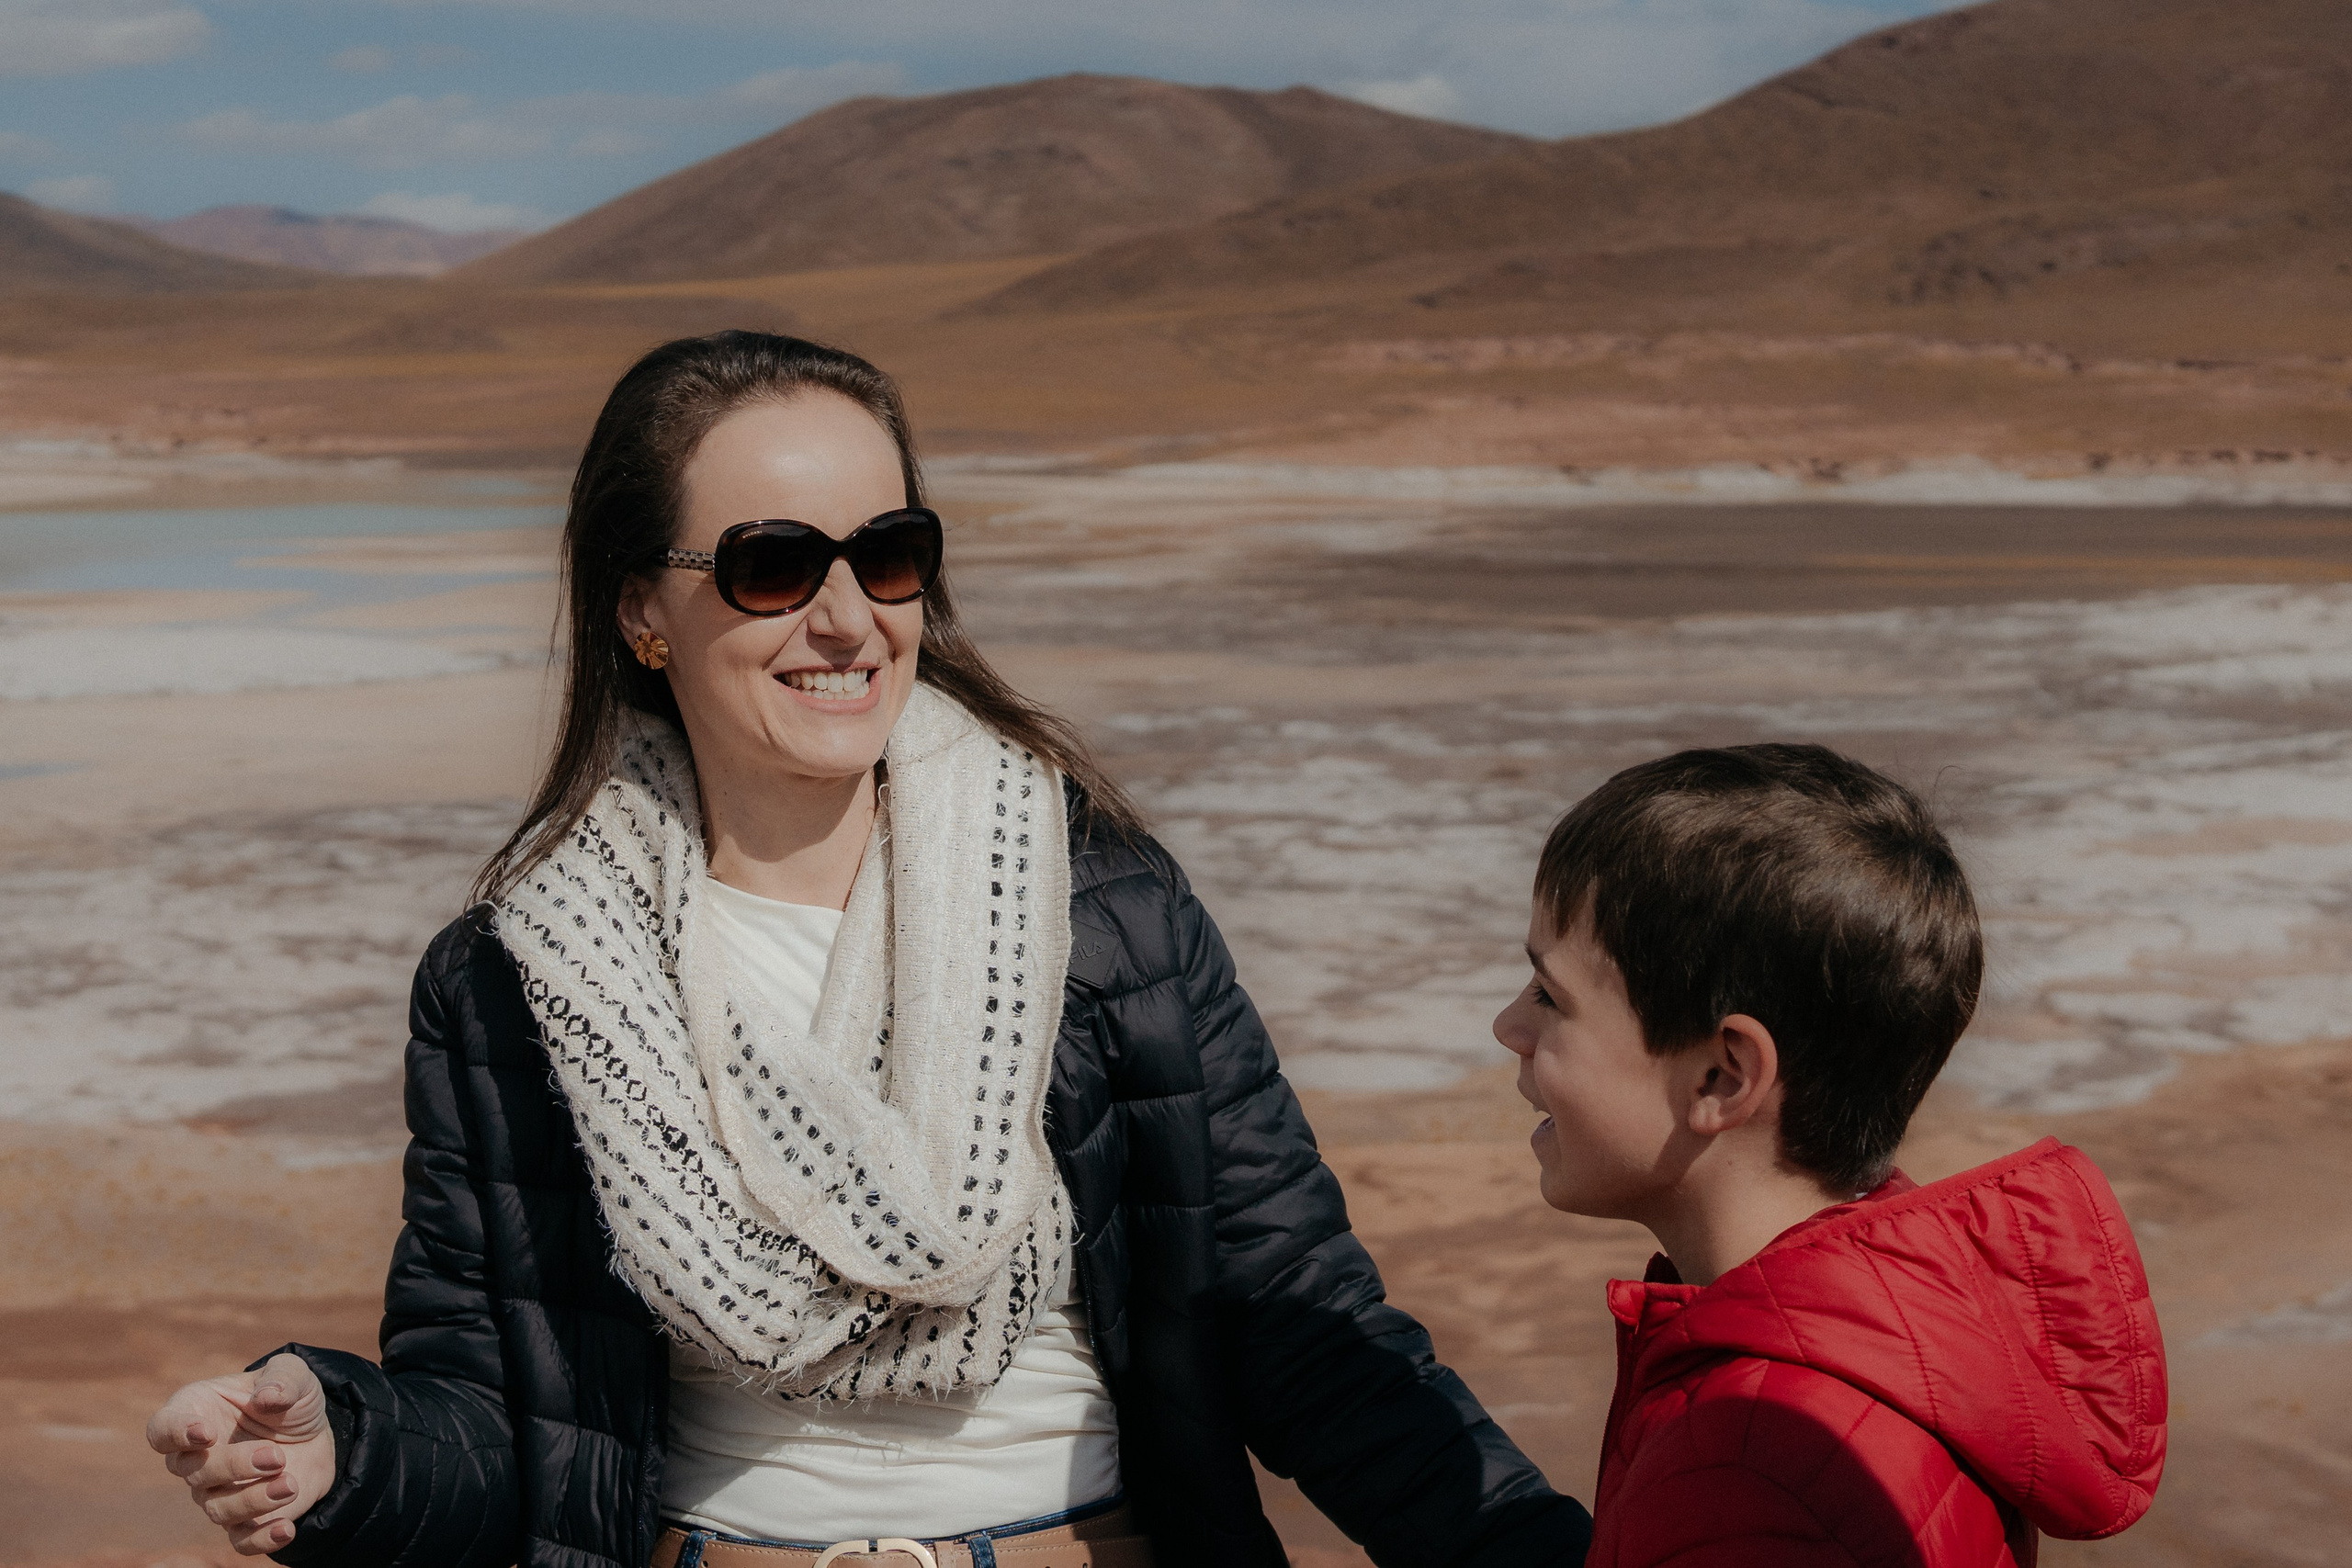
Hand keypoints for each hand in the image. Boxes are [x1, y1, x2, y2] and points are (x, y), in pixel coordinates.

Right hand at [147, 1352, 337, 1555]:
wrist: (317, 1433)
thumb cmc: (290, 1398)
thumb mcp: (293, 1375)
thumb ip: (282, 1378)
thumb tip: (267, 1398)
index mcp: (195, 1413)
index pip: (162, 1430)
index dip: (176, 1434)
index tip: (205, 1434)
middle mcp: (197, 1457)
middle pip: (193, 1472)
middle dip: (233, 1466)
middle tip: (276, 1456)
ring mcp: (217, 1491)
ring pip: (217, 1509)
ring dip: (254, 1500)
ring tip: (291, 1484)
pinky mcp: (245, 1518)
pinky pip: (240, 1541)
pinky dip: (261, 1539)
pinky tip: (286, 1528)